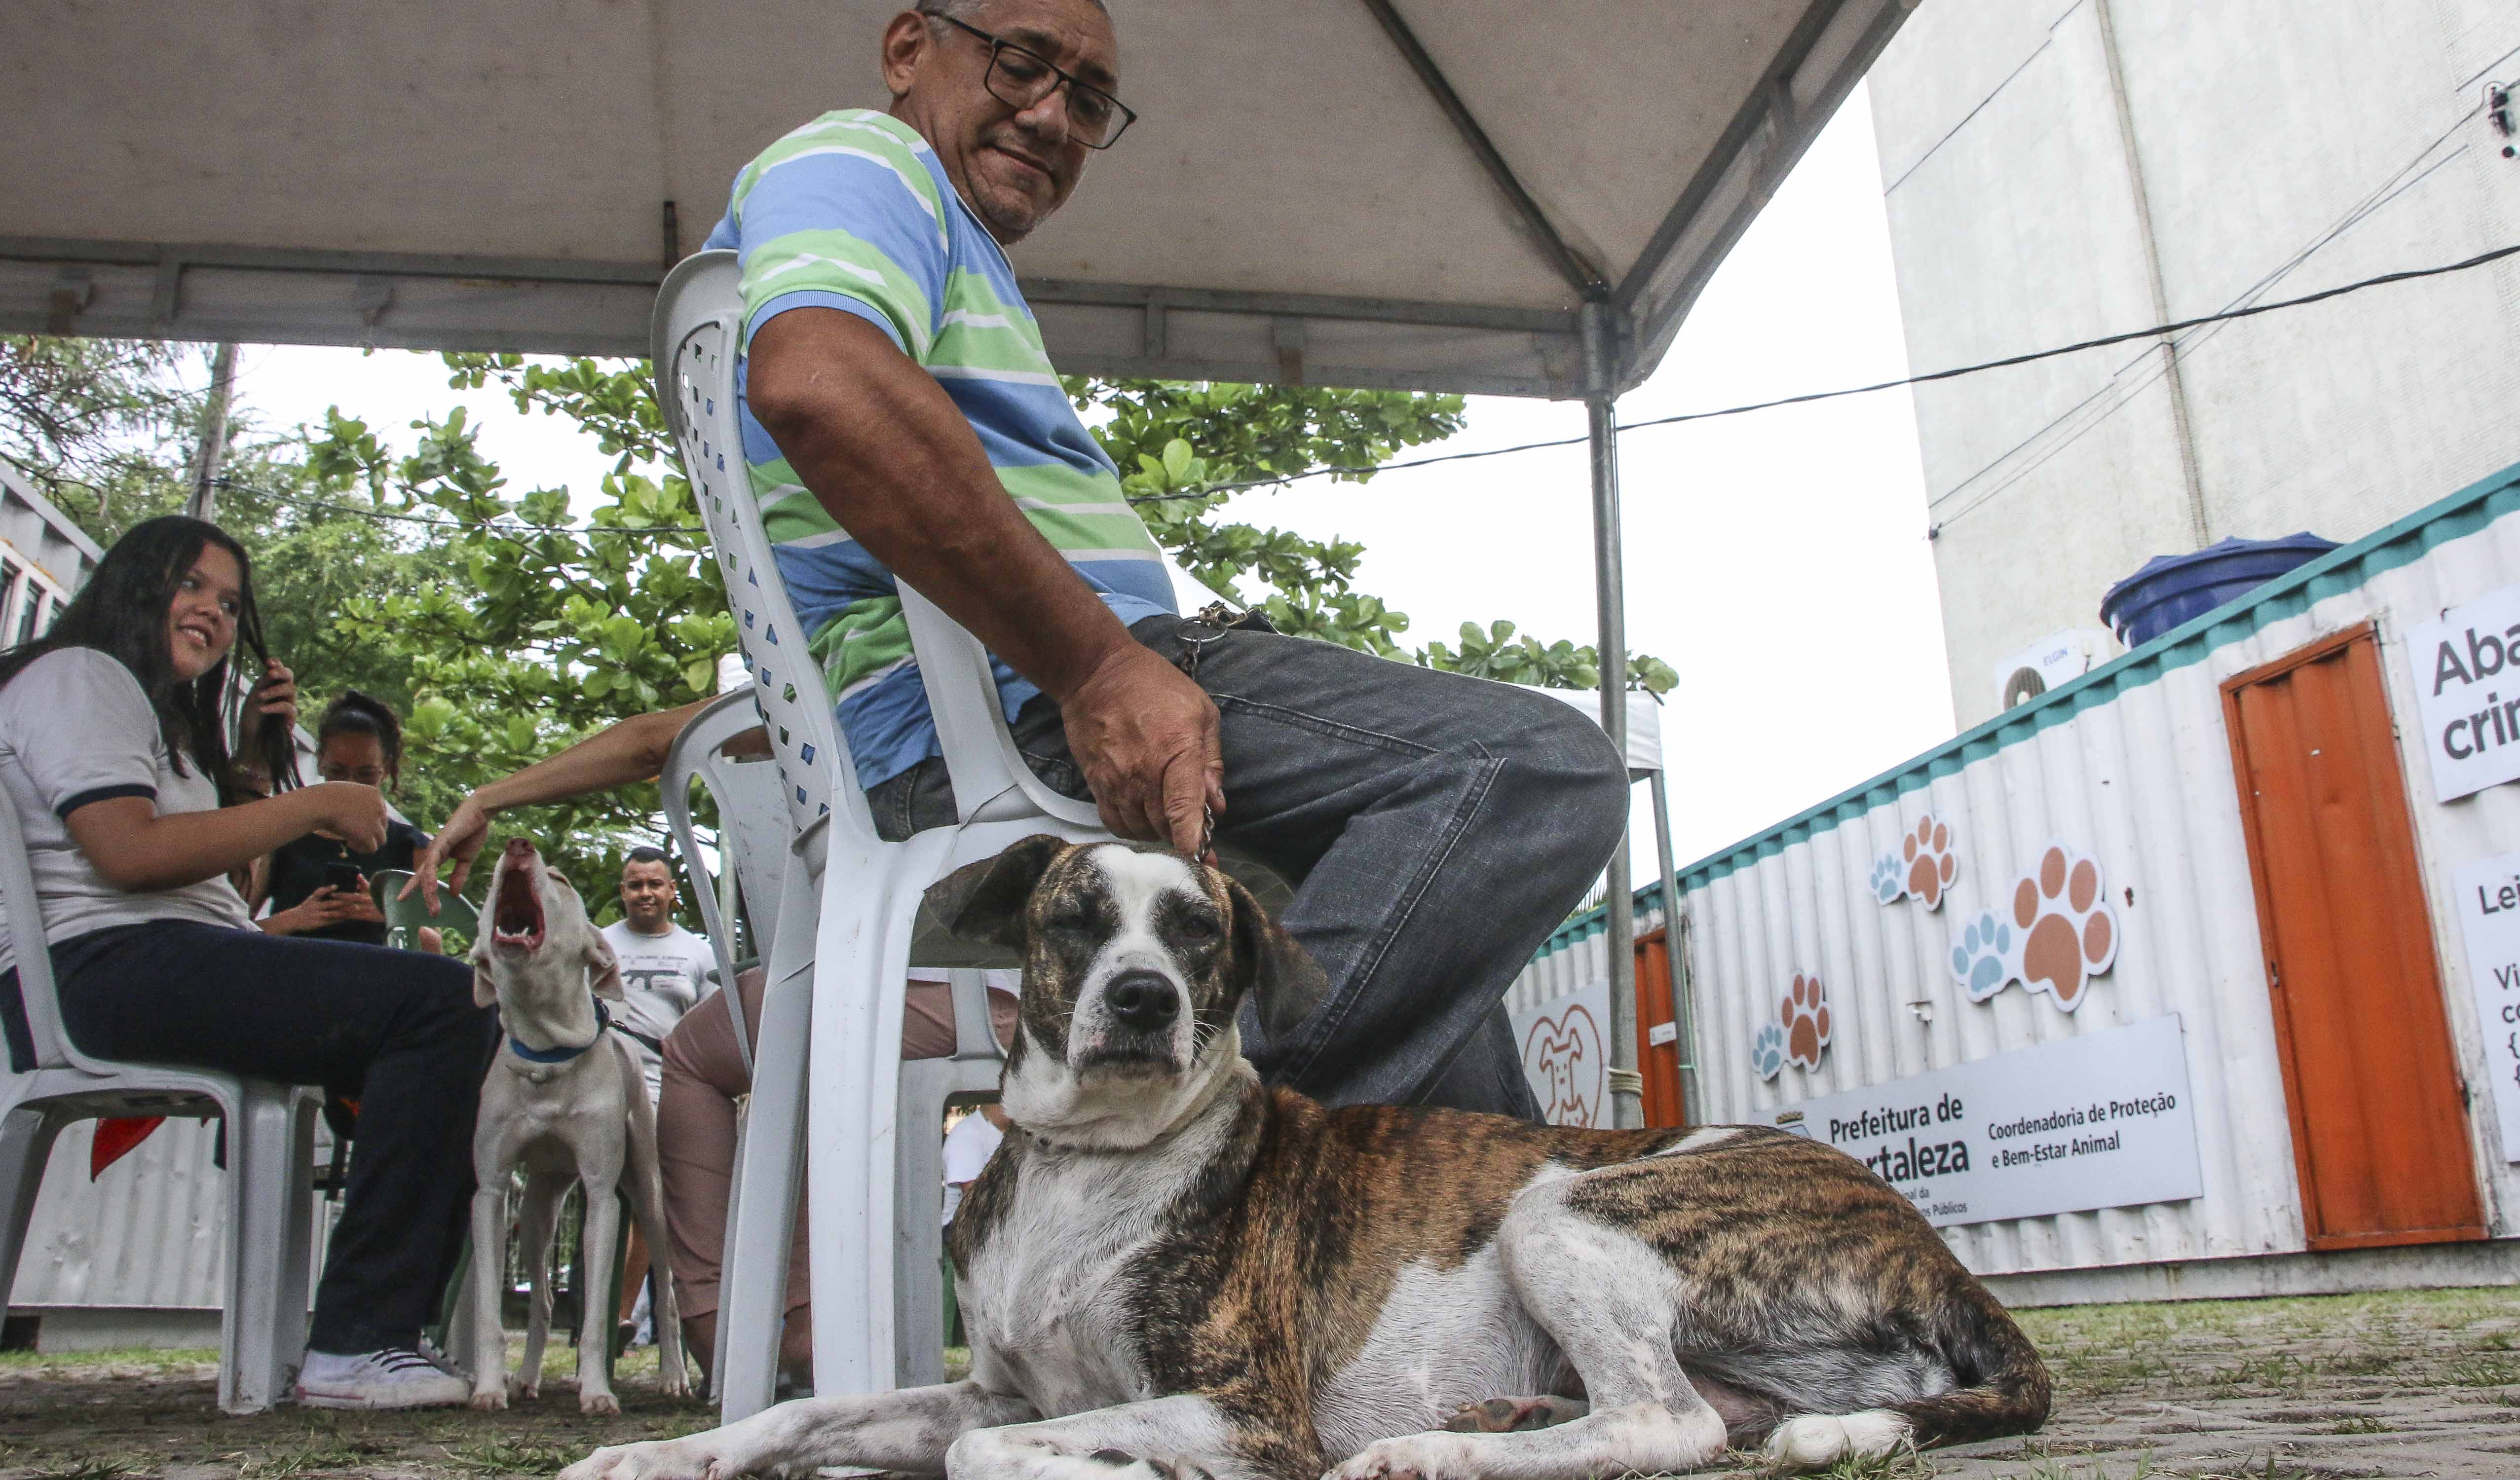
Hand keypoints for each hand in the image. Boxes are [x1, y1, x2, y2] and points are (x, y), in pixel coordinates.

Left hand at [251, 660, 296, 729]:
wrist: (252, 740)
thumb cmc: (251, 719)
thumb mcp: (253, 698)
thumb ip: (262, 685)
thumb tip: (271, 671)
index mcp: (273, 686)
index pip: (280, 671)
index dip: (277, 664)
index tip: (268, 662)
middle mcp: (283, 694)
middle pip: (289, 677)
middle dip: (281, 673)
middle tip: (270, 674)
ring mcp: (289, 704)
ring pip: (290, 689)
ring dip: (274, 690)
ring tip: (260, 697)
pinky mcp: (291, 718)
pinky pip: (288, 707)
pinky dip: (274, 706)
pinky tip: (262, 709)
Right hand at [259, 884, 383, 935]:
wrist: (293, 920)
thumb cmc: (306, 907)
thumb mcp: (312, 898)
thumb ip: (323, 892)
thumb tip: (336, 885)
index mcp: (315, 898)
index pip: (326, 891)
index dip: (335, 888)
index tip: (344, 885)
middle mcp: (316, 905)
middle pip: (335, 901)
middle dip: (349, 898)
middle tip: (361, 897)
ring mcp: (318, 914)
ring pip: (335, 911)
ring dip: (347, 910)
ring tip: (357, 908)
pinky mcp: (319, 923)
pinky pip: (333, 920)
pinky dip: (341, 919)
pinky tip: (350, 917)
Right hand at [306, 782, 388, 852]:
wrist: (320, 804)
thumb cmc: (324, 796)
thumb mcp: (346, 792)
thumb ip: (356, 800)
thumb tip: (357, 813)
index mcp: (374, 794)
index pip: (381, 810)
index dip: (369, 818)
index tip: (355, 820)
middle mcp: (379, 807)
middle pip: (382, 825)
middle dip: (369, 830)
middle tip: (352, 831)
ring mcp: (375, 822)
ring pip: (381, 838)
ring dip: (368, 841)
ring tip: (351, 839)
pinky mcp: (367, 835)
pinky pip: (372, 848)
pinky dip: (362, 848)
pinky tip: (349, 842)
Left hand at [403, 792, 489, 915]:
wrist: (479, 813)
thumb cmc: (473, 832)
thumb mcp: (466, 859)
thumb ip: (459, 875)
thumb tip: (453, 894)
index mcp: (438, 856)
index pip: (424, 875)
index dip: (413, 887)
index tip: (402, 899)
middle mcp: (432, 853)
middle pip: (422, 877)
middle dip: (420, 893)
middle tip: (423, 909)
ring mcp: (434, 848)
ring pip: (426, 875)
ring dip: (429, 893)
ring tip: (434, 909)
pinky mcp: (440, 844)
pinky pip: (432, 865)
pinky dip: (431, 878)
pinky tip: (431, 889)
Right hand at [1060, 643, 1223, 856]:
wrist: (1095, 674)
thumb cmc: (1154, 686)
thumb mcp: (1200, 711)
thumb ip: (1211, 761)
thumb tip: (1216, 804)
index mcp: (1175, 752)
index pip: (1183, 809)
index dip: (1193, 840)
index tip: (1203, 862)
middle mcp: (1142, 773)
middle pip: (1164, 827)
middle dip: (1184, 837)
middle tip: (1196, 834)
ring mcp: (1116, 781)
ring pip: (1140, 829)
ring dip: (1159, 833)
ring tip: (1170, 820)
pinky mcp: (1096, 784)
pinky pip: (1114, 822)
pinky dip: (1132, 828)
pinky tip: (1143, 818)